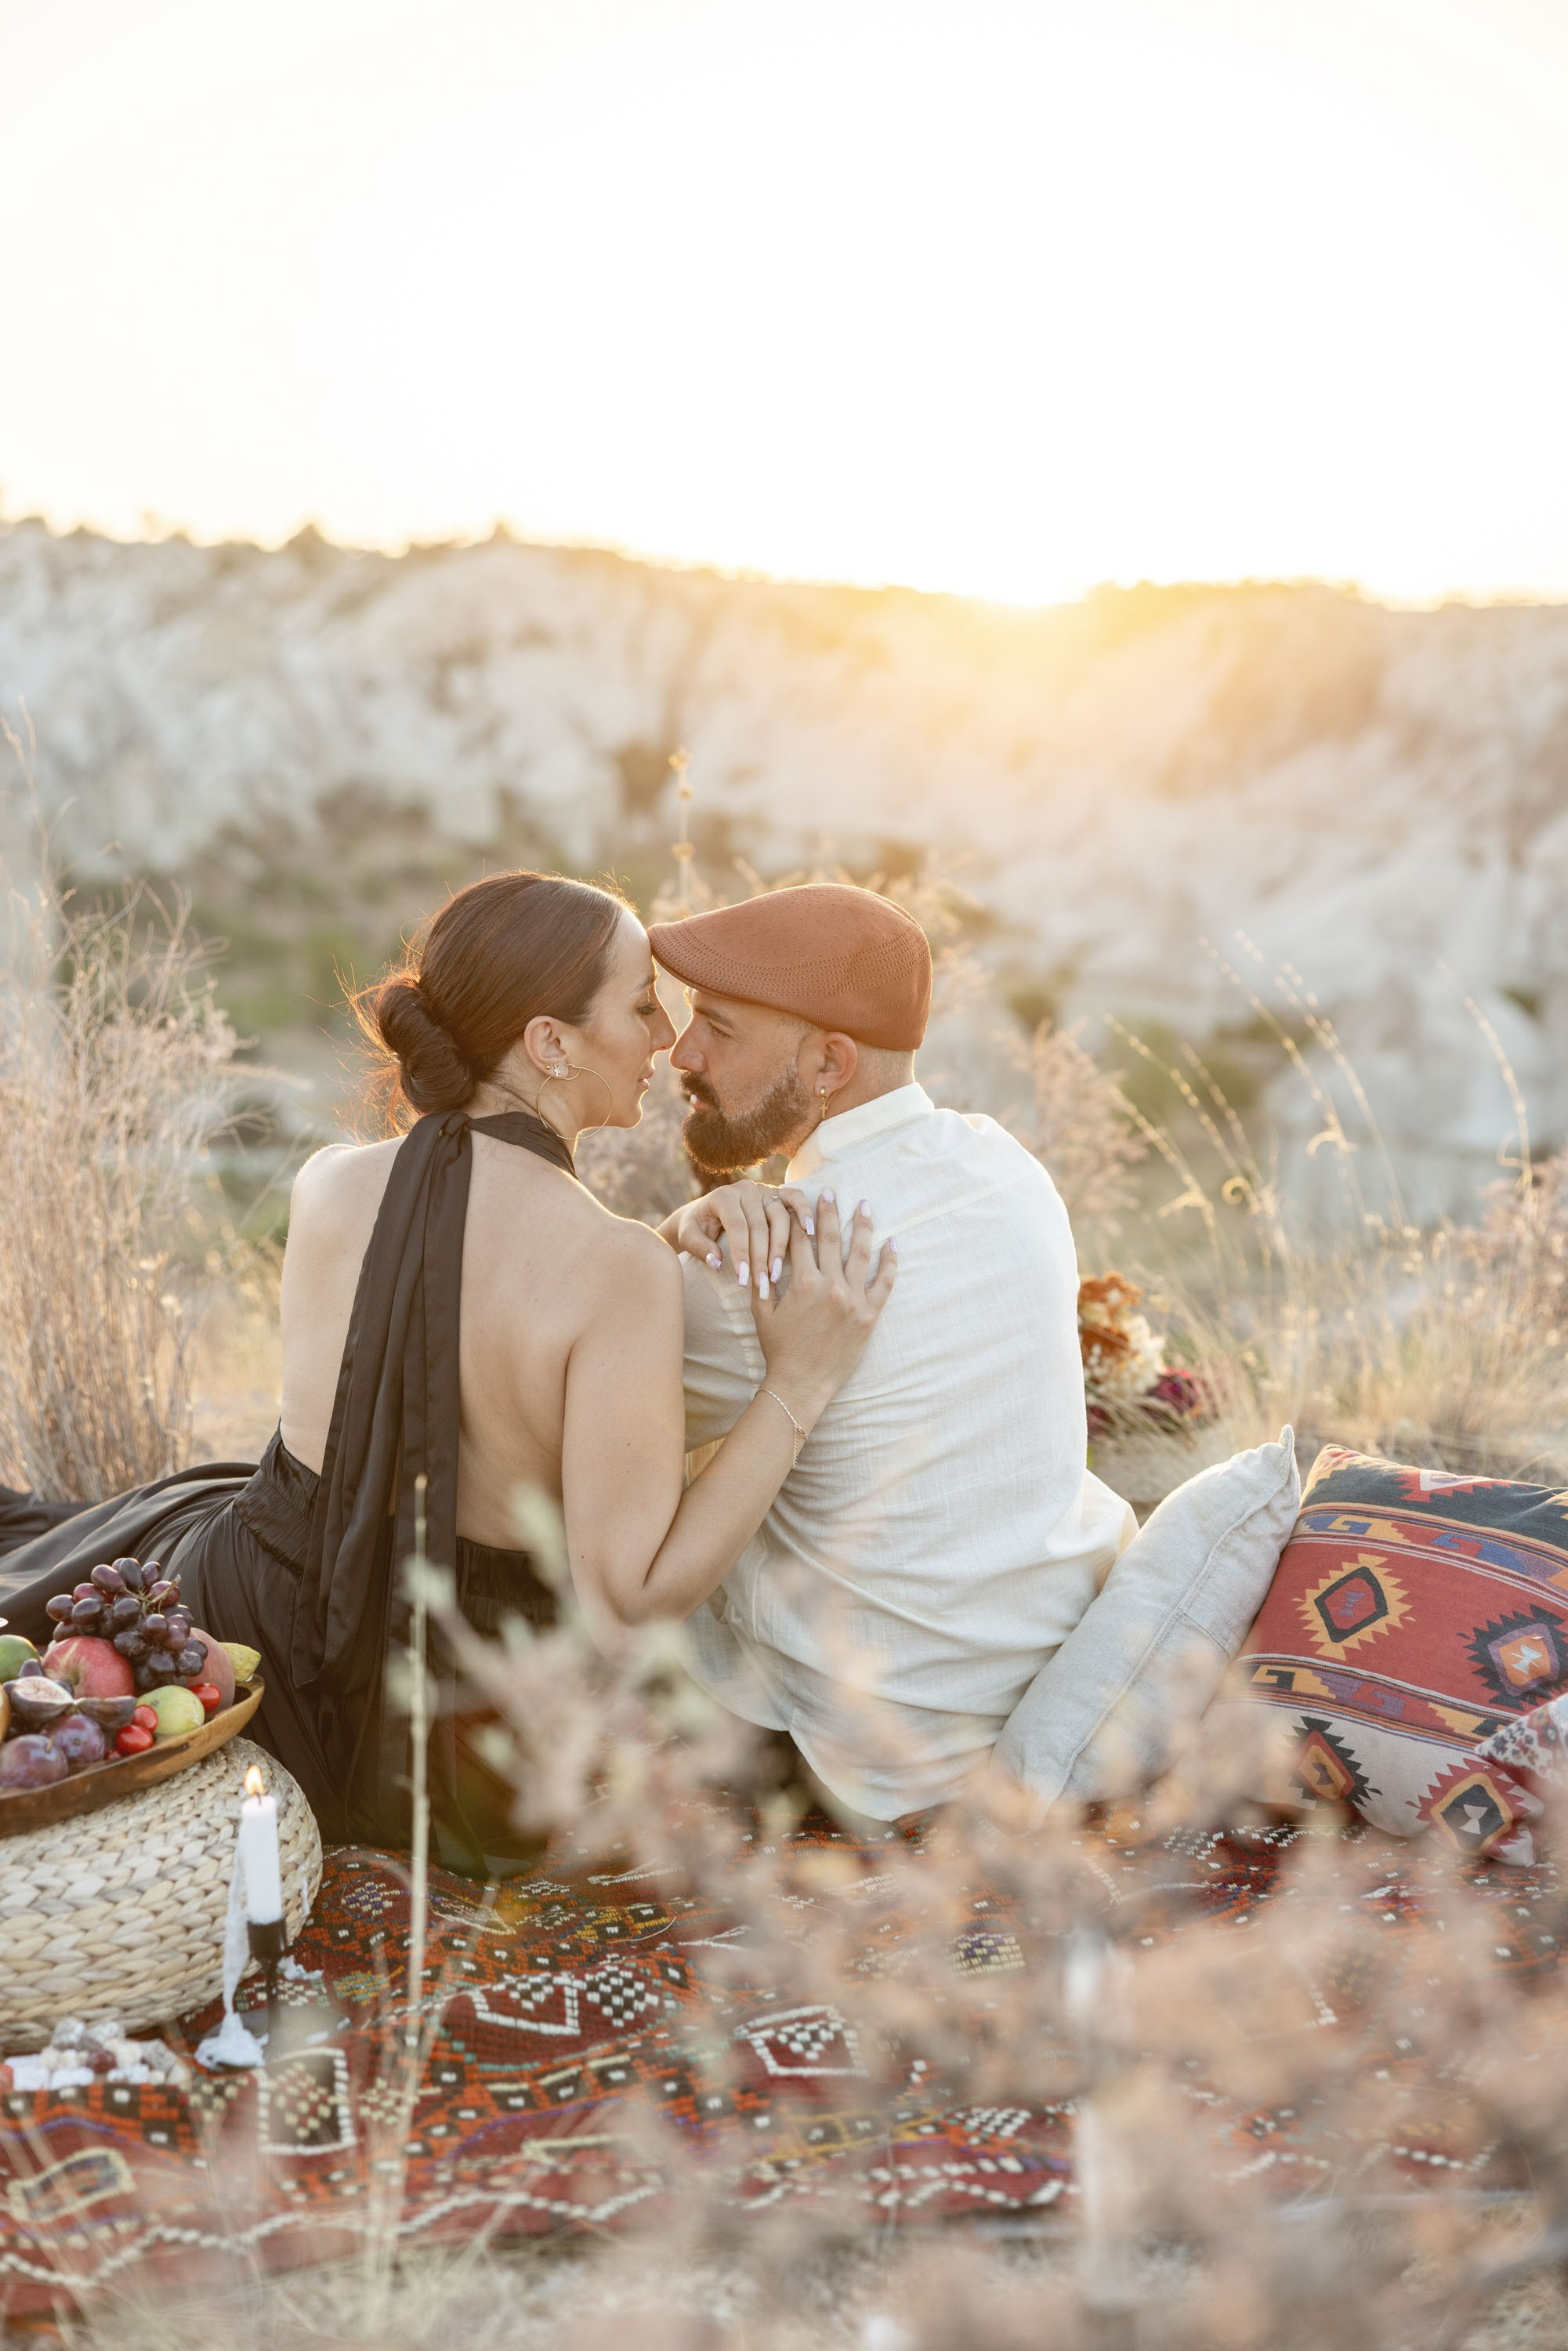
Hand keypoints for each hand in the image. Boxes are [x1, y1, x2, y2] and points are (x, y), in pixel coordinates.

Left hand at [675, 1180, 798, 1300]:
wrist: (705, 1213)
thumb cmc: (697, 1227)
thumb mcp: (688, 1236)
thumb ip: (700, 1248)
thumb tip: (718, 1263)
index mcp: (723, 1196)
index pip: (737, 1227)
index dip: (742, 1254)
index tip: (744, 1281)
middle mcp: (746, 1190)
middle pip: (759, 1226)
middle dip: (760, 1259)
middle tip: (761, 1286)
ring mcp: (764, 1190)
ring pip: (780, 1217)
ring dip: (780, 1247)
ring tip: (775, 1274)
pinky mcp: (778, 1193)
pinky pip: (795, 1198)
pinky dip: (804, 1212)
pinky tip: (810, 1232)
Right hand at [752, 1192, 895, 1418]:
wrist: (802, 1383)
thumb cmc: (779, 1349)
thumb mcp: (763, 1312)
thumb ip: (765, 1281)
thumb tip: (764, 1253)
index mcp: (802, 1282)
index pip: (801, 1239)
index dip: (799, 1217)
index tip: (801, 1199)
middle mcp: (830, 1286)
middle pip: (832, 1239)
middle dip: (830, 1212)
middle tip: (831, 1192)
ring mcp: (853, 1300)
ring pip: (861, 1254)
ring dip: (863, 1226)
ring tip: (865, 1205)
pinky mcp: (870, 1315)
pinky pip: (884, 1283)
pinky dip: (889, 1262)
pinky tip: (893, 1243)